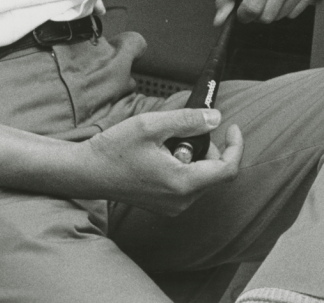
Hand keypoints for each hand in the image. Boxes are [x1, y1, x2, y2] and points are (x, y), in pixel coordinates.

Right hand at [80, 109, 242, 215]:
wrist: (88, 172)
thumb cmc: (115, 149)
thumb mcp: (151, 125)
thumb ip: (187, 120)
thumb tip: (216, 118)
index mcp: (182, 183)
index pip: (227, 169)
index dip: (235, 146)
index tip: (231, 126)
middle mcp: (182, 200)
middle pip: (213, 171)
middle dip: (205, 145)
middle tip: (181, 128)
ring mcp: (173, 205)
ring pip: (200, 176)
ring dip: (192, 154)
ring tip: (163, 141)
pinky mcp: (165, 204)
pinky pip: (186, 183)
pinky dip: (182, 164)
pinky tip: (158, 153)